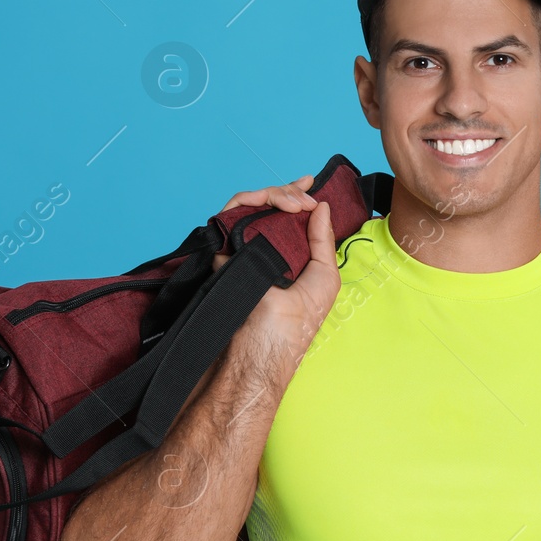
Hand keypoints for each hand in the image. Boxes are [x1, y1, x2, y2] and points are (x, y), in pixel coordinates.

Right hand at [213, 174, 340, 367]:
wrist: (252, 357)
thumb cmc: (286, 332)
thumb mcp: (321, 281)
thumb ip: (321, 243)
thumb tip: (321, 206)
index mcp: (286, 259)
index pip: (287, 217)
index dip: (295, 195)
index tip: (308, 184)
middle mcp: (260, 253)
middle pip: (267, 207)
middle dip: (285, 193)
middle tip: (301, 194)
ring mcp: (238, 253)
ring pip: (247, 206)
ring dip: (269, 196)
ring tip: (289, 202)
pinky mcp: (219, 256)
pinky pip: (227, 217)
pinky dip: (243, 204)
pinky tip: (263, 205)